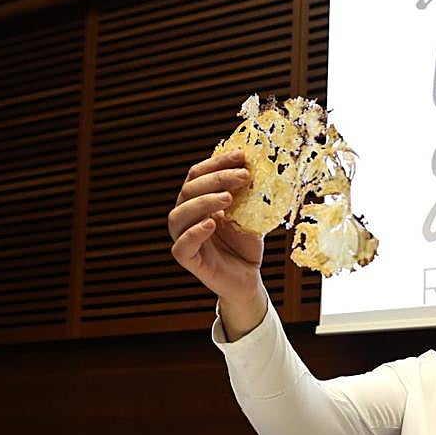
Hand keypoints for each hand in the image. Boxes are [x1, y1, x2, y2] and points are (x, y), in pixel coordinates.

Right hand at [168, 151, 262, 306]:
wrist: (248, 278)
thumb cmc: (245, 246)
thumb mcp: (250, 214)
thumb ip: (247, 194)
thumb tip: (256, 165)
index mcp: (197, 202)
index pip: (198, 174)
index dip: (217, 163)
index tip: (241, 155)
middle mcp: (187, 217)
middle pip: (189, 189)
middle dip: (216, 178)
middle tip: (243, 176)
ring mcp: (185, 238)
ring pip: (179, 214)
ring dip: (203, 201)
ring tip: (228, 197)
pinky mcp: (188, 260)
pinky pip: (182, 246)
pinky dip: (194, 233)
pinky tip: (211, 224)